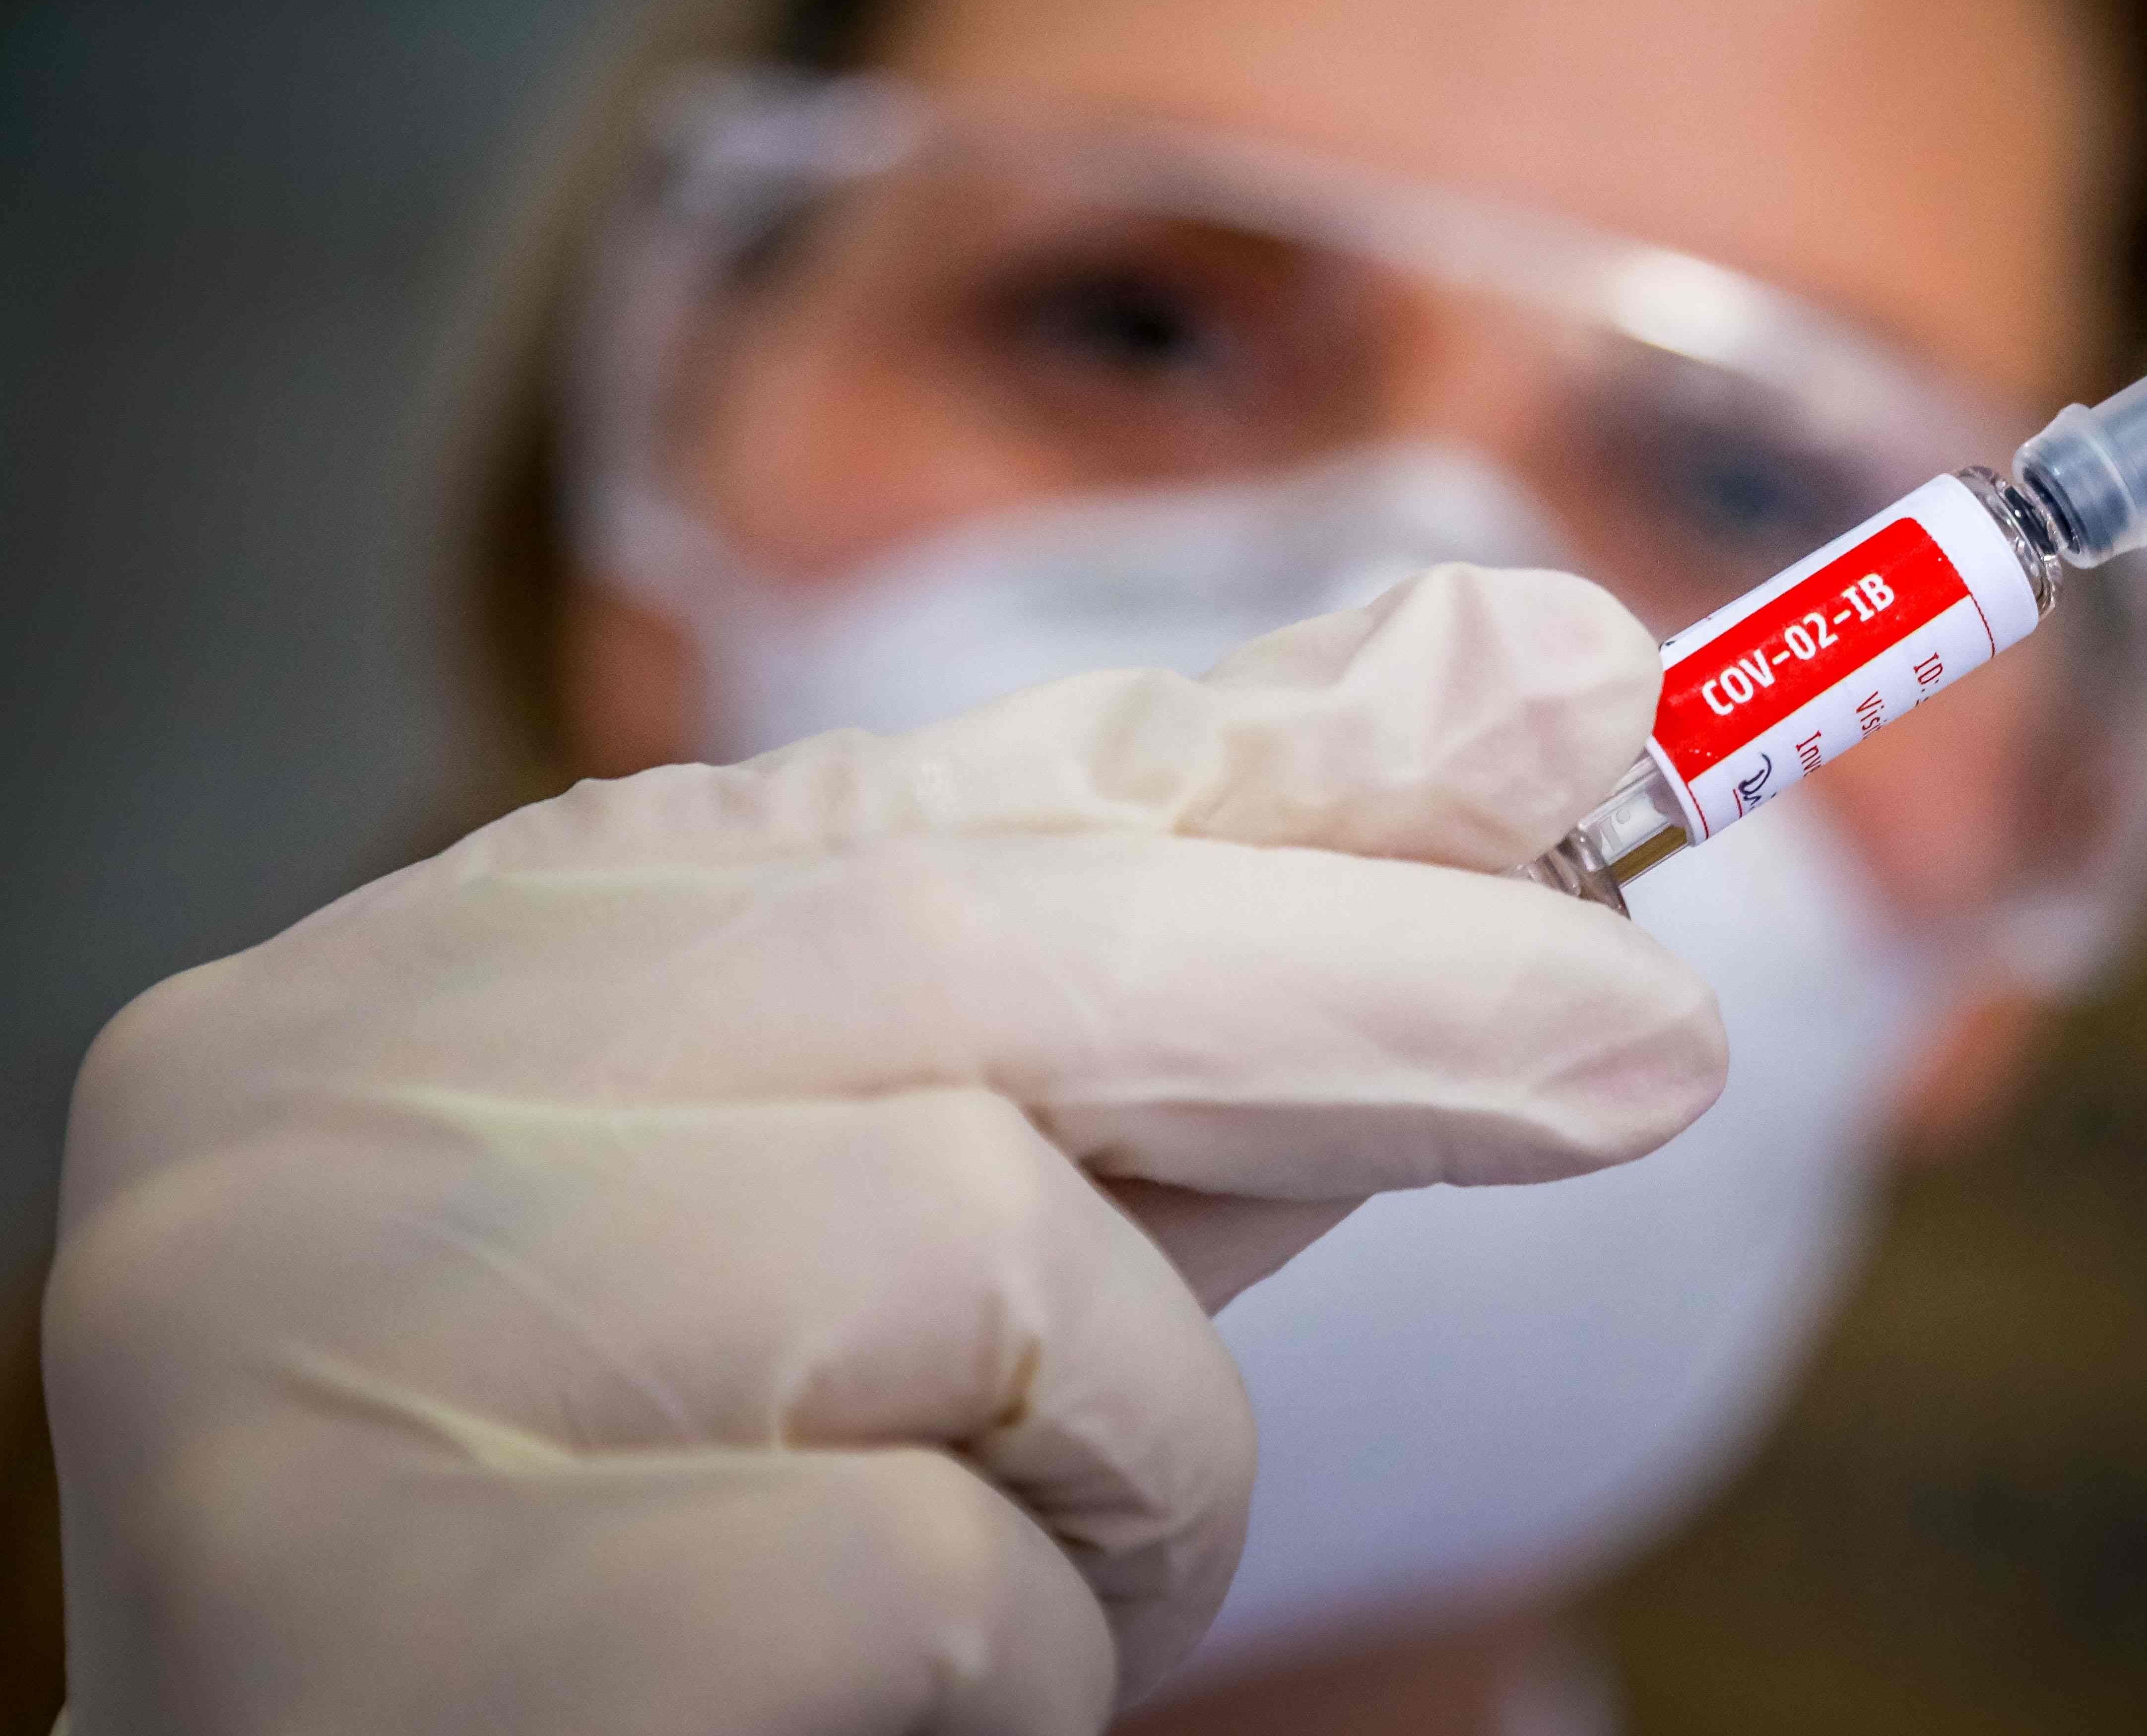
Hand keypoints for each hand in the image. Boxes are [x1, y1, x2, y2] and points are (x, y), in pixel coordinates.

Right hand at [46, 564, 1720, 1732]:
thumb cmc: (678, 1524)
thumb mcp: (917, 1222)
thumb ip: (1160, 990)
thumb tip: (1503, 696)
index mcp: (443, 976)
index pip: (938, 798)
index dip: (1291, 760)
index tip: (1579, 694)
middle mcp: (322, 1102)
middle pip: (977, 958)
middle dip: (1370, 995)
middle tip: (1658, 1044)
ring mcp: (307, 1349)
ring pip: (985, 1258)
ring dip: (1133, 1459)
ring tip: (1025, 1573)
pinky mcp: (386, 1624)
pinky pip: (925, 1571)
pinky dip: (1023, 1653)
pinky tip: (891, 1713)